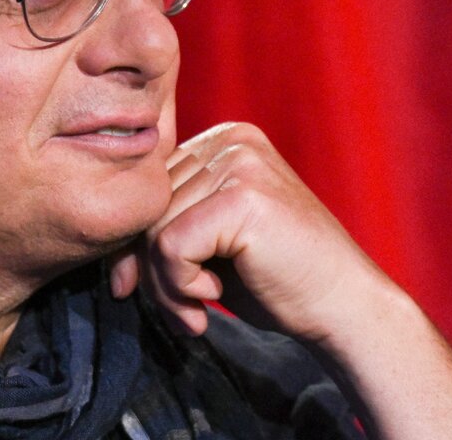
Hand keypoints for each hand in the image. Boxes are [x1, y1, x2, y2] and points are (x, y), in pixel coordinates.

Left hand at [110, 122, 388, 342]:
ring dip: (165, 286)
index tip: (145, 291)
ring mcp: (241, 163)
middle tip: (182, 312)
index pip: (148, 186)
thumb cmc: (279, 281)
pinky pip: (170, 245)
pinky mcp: (243, 196)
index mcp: (224, 140)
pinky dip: (179, 285)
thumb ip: (169, 224)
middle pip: (146, 204)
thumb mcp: (214, 240)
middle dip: (150, 270)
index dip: (136, 245)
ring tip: (196, 311)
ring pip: (153, 227)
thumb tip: (106, 250)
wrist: (346, 308)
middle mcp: (232, 140)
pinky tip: (210, 300)